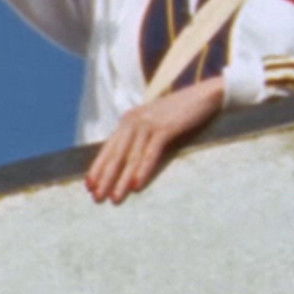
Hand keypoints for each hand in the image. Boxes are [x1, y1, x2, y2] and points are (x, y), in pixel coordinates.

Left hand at [85, 77, 225, 204]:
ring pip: (131, 156)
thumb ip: (140, 136)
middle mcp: (134, 120)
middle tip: (97, 199)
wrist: (204, 95)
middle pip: (116, 154)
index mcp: (129, 120)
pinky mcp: (165, 127)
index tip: (89, 186)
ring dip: (121, 180)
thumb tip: (128, 161)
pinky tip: (137, 185)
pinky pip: (150, 153)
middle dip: (105, 178)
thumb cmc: (180, 113)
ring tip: (115, 198)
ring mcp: (149, 123)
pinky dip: (142, 170)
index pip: (108, 148)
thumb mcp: (154, 123)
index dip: (98, 168)